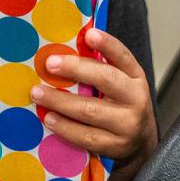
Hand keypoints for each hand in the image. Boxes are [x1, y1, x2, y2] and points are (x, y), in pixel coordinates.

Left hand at [31, 28, 156, 172]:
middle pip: (106, 80)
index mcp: (135, 77)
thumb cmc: (122, 105)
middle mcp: (136, 99)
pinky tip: (49, 119)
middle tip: (49, 64)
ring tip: (38, 93)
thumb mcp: (121, 83)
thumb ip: (101, 66)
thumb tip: (65, 49)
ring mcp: (127, 125)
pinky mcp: (115, 146)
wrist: (141, 144)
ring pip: (91, 111)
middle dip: (76, 69)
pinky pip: (86, 136)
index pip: (123, 56)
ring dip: (60, 101)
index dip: (107, 44)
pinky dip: (65, 127)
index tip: (89, 34)